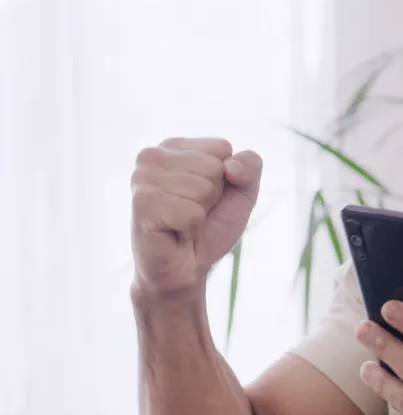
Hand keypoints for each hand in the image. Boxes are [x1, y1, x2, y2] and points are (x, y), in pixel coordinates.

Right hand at [131, 137, 262, 294]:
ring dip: (199, 213)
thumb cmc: (210, 226)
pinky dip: (190, 227)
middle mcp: (152, 156)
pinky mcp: (141, 204)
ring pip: (202, 188)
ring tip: (182, 222)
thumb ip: (251, 165)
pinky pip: (190, 213)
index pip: (221, 147)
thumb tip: (230, 167)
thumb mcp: (243, 192)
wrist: (187, 268)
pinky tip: (173, 232)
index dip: (225, 178)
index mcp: (174, 146)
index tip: (206, 197)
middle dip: (212, 196)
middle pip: (213, 168)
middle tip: (193, 212)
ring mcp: (142, 178)